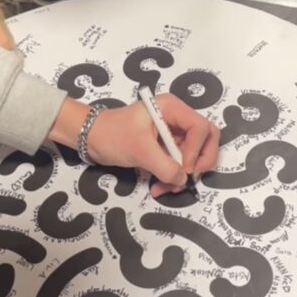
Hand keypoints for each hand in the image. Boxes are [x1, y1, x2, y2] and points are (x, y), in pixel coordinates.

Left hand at [88, 93, 219, 195]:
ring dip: (183, 175)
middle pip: (206, 139)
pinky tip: (159, 187)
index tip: (182, 168)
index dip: (196, 150)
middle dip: (199, 162)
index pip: (201, 128)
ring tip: (165, 188)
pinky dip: (173, 177)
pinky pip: (179, 163)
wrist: (90, 138)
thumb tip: (183, 181)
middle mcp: (177, 118)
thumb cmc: (112, 135)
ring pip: (193, 155)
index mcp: (172, 108)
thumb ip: (165, 166)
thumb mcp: (140, 150)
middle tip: (187, 178)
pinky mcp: (166, 147)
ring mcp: (173, 133)